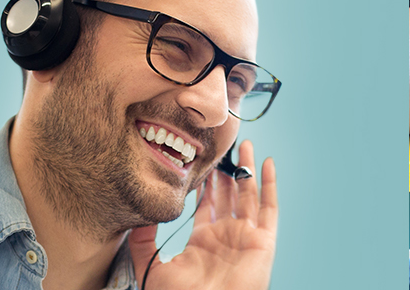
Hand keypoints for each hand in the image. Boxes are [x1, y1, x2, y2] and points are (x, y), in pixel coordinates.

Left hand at [130, 140, 276, 289]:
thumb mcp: (152, 266)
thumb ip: (143, 240)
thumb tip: (140, 214)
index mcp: (202, 241)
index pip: (205, 204)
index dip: (203, 182)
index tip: (198, 159)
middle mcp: (225, 236)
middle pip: (228, 195)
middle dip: (225, 170)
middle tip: (221, 145)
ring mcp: (245, 237)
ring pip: (248, 195)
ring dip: (247, 169)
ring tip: (243, 144)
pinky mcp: (263, 241)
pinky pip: (270, 208)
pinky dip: (270, 184)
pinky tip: (267, 163)